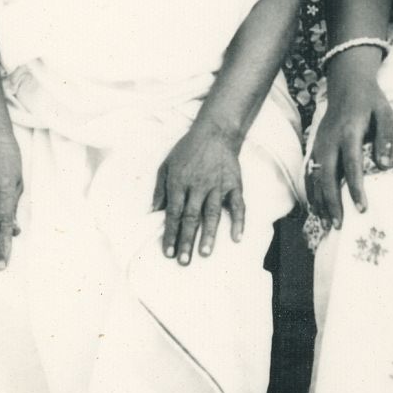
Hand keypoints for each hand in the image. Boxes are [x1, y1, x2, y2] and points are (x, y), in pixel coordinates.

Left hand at [153, 118, 244, 265]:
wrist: (216, 132)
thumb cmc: (188, 150)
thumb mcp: (167, 165)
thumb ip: (160, 189)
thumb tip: (153, 211)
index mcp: (179, 182)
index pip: (174, 213)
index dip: (171, 234)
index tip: (168, 252)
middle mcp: (198, 186)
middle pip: (191, 217)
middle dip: (186, 240)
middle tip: (183, 261)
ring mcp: (218, 186)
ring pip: (212, 214)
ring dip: (208, 235)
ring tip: (204, 253)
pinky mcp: (234, 184)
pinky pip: (237, 205)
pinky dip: (238, 221)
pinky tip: (236, 238)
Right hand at [308, 49, 392, 228]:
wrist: (347, 85)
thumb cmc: (372, 102)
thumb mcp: (386, 114)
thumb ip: (386, 139)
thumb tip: (386, 165)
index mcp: (349, 132)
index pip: (352, 164)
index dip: (356, 188)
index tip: (362, 208)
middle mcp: (330, 140)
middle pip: (327, 175)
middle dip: (332, 202)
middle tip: (339, 225)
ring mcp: (319, 143)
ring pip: (315, 176)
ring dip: (320, 200)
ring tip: (327, 223)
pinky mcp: (315, 146)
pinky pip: (309, 172)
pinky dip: (311, 191)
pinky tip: (316, 208)